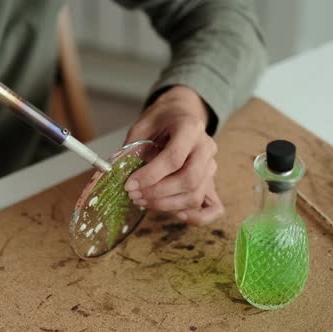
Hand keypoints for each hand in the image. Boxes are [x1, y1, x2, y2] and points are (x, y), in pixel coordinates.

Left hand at [124, 86, 223, 224]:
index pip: (174, 158)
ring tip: (142, 201)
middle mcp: (206, 148)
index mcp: (190, 128)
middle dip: (158, 193)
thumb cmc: (161, 120)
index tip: (129, 184)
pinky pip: (214, 207)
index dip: (150, 175)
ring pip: (196, 195)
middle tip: (134, 195)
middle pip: (189, 179)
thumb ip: (133, 148)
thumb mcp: (142, 125)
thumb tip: (118, 175)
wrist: (181, 113)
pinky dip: (198, 217)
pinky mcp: (211, 181)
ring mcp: (211, 166)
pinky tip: (177, 215)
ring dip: (167, 205)